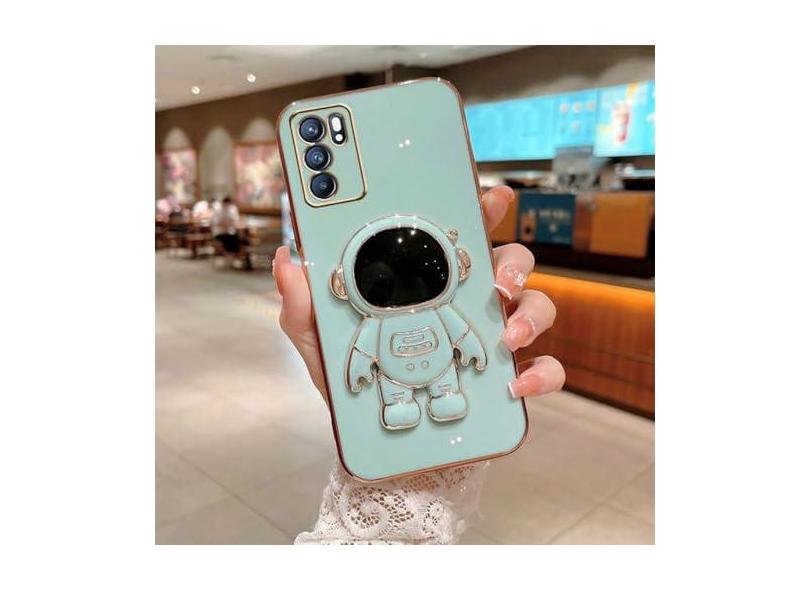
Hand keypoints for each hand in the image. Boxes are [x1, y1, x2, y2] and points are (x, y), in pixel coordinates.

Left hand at [272, 185, 564, 401]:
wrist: (381, 447)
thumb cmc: (355, 389)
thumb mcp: (322, 345)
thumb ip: (303, 307)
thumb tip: (288, 260)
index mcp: (432, 285)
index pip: (463, 236)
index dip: (482, 209)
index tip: (490, 197)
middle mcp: (471, 305)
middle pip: (511, 262)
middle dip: (513, 262)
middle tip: (496, 281)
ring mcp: (495, 342)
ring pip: (537, 307)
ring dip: (530, 316)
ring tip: (507, 338)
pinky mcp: (509, 383)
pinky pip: (546, 370)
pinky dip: (541, 374)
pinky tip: (515, 386)